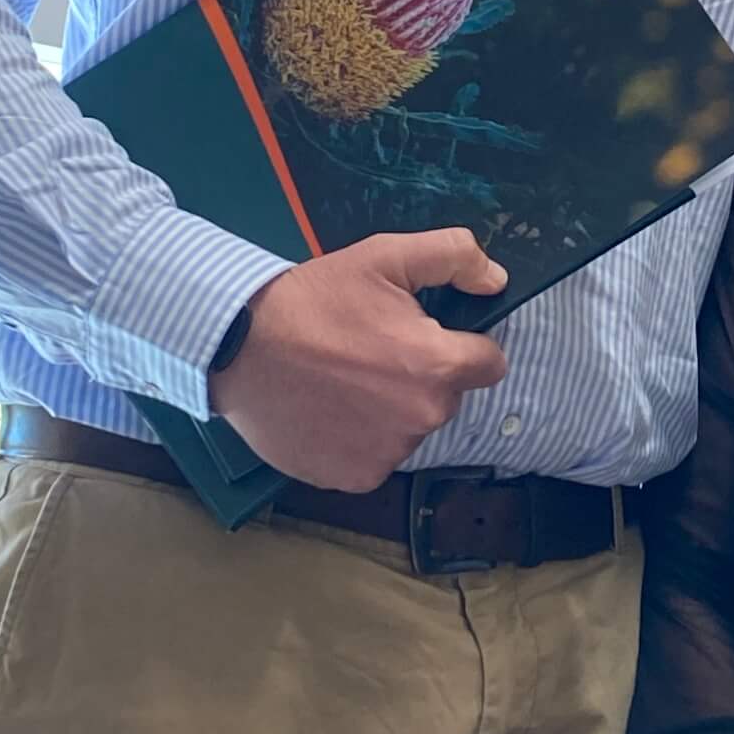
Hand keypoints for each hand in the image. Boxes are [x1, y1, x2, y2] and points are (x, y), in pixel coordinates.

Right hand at [210, 230, 509, 489]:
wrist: (237, 348)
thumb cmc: (312, 300)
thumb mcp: (383, 256)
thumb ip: (452, 258)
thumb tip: (496, 280)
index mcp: (437, 367)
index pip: (489, 363)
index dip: (465, 344)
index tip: (428, 334)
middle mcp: (421, 419)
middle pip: (446, 396)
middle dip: (421, 375)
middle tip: (371, 350)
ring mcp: (388, 454)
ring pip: (409, 427)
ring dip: (389, 408)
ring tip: (341, 378)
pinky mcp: (354, 477)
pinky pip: (375, 456)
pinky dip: (358, 438)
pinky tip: (327, 408)